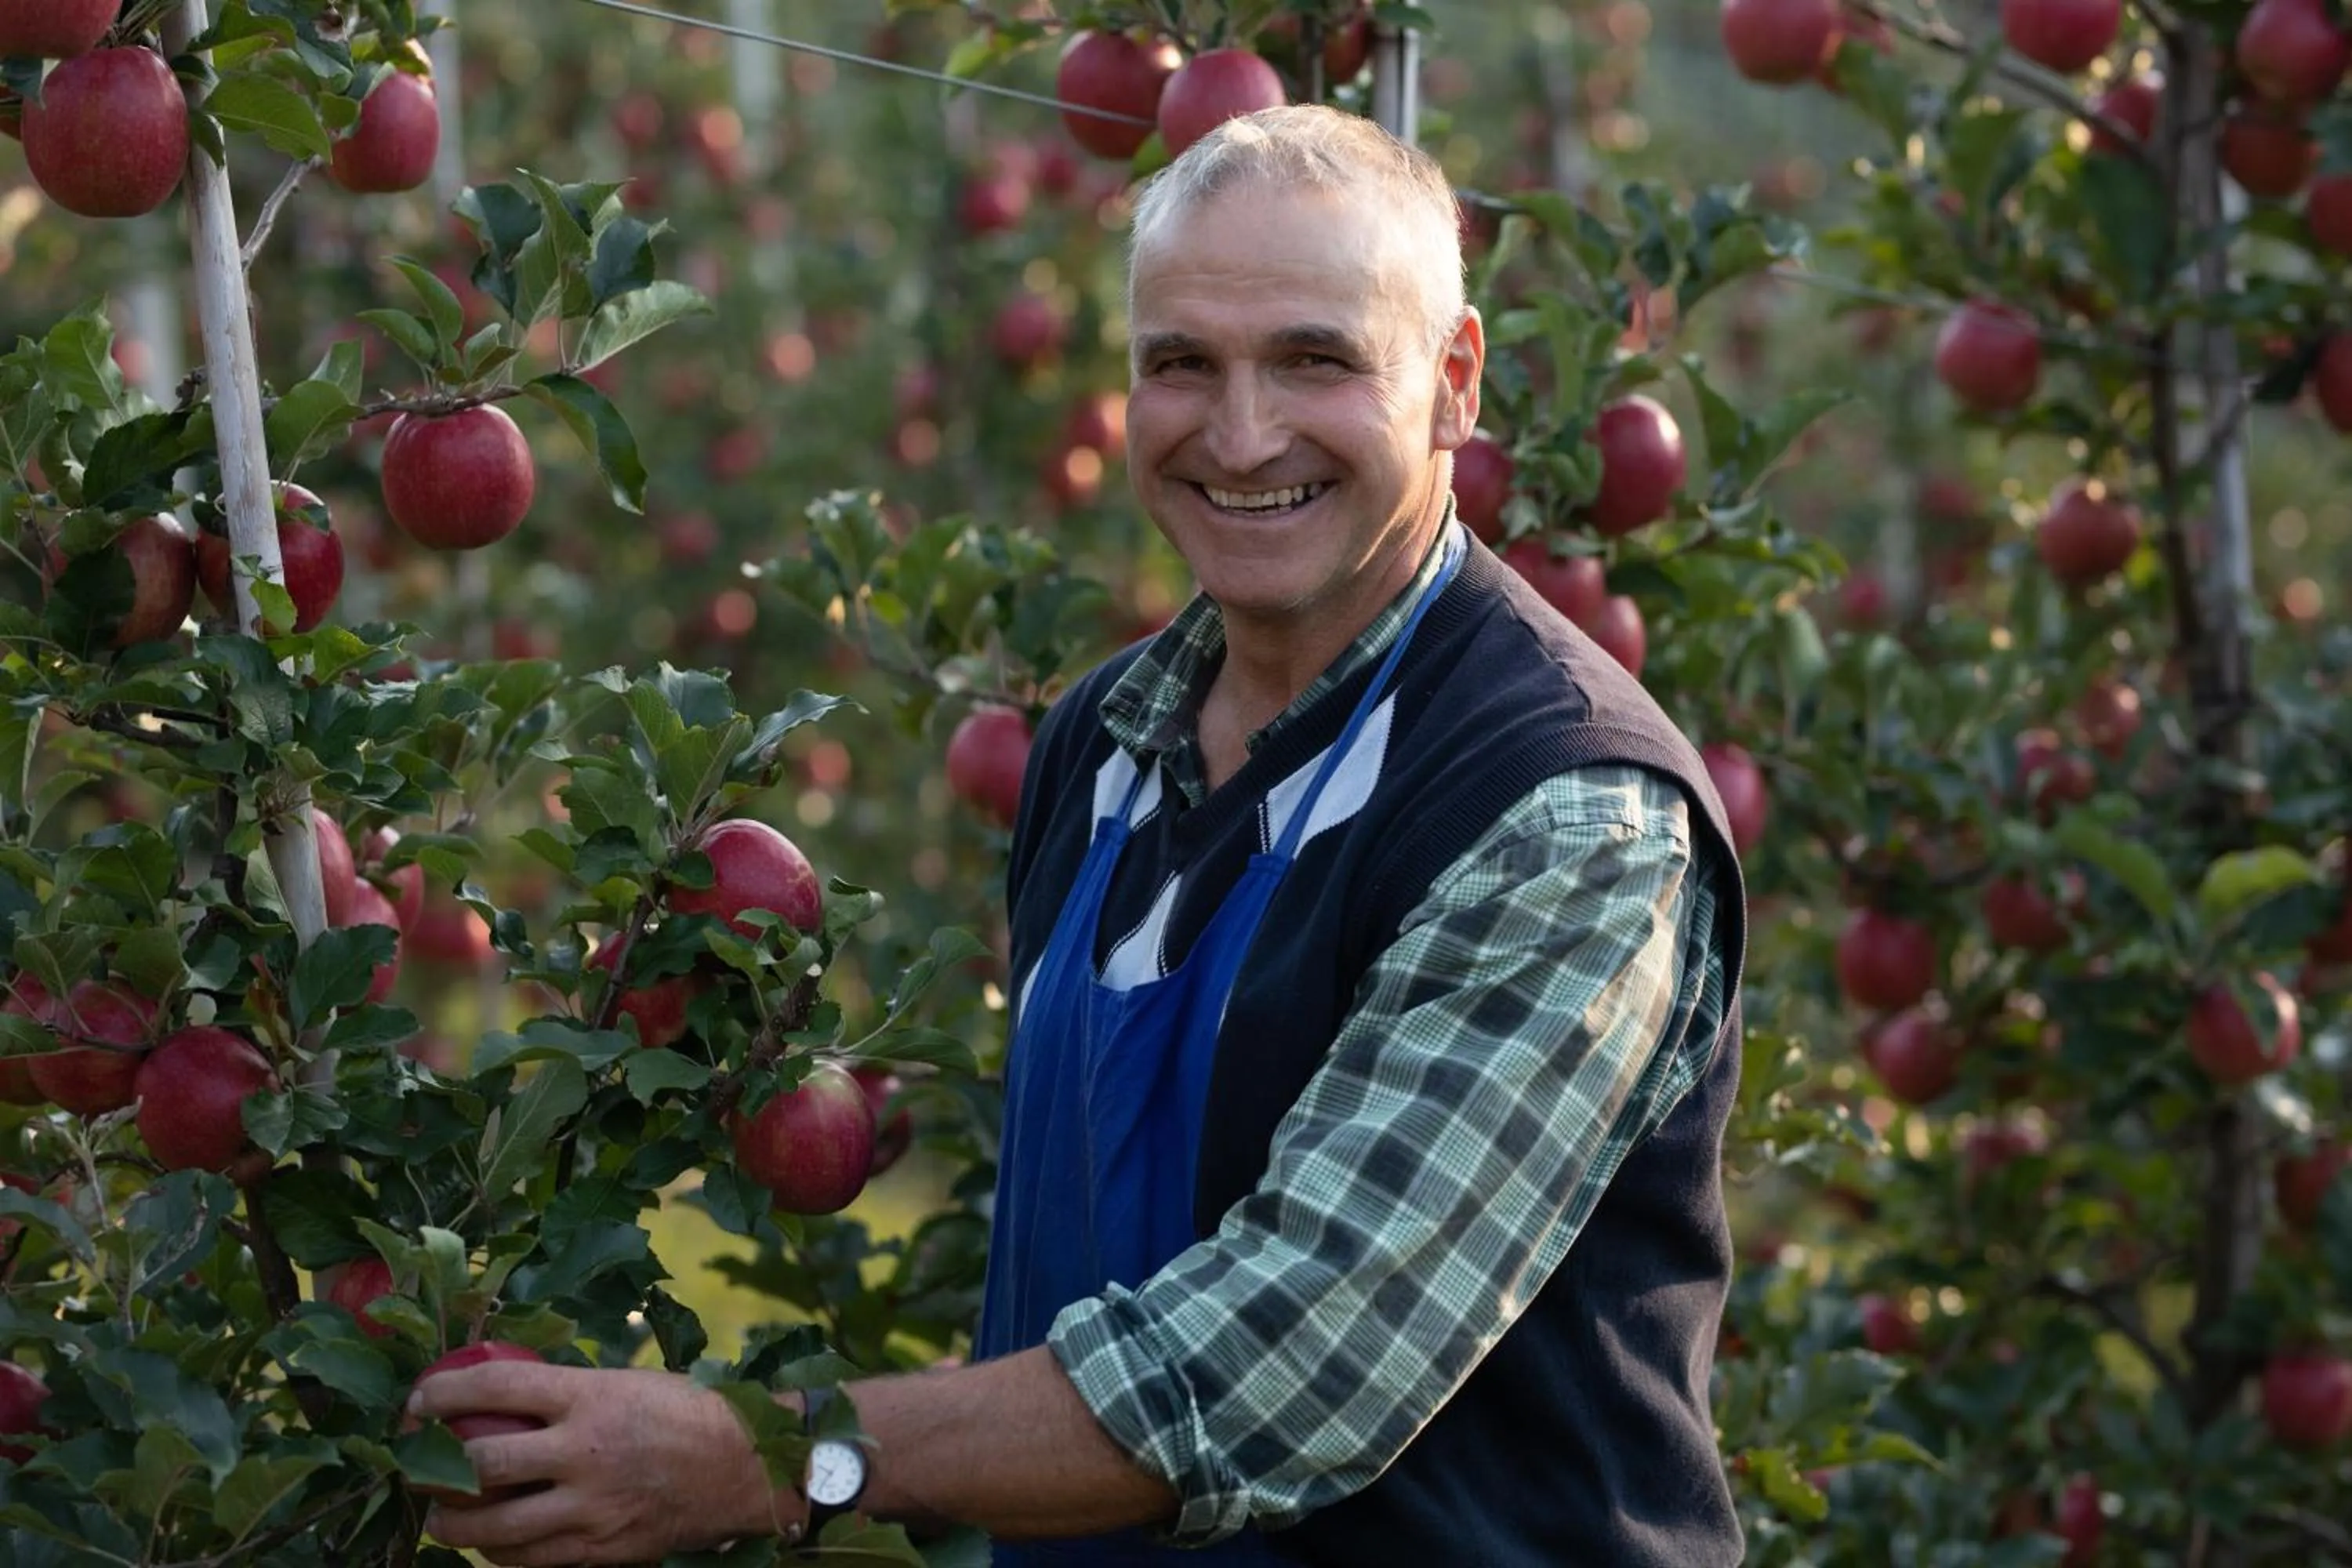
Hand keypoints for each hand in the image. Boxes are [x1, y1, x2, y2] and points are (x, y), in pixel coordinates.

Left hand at [405, 1361, 804, 1565]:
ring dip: (451, 1525)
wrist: (746, 1466)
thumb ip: (568, 1394)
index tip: (417, 1402)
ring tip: (438, 1517)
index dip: (443, 1393)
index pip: (495, 1387)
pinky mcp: (600, 1550)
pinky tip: (488, 1543)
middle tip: (414, 1467)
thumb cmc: (686, 1413)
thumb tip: (503, 1397)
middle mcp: (584, 1453)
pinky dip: (496, 1552)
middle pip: (481, 1464)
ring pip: (493, 1528)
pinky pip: (528, 1560)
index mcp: (590, 1398)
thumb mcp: (625, 1384)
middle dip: (432, 1470)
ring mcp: (591, 1508)